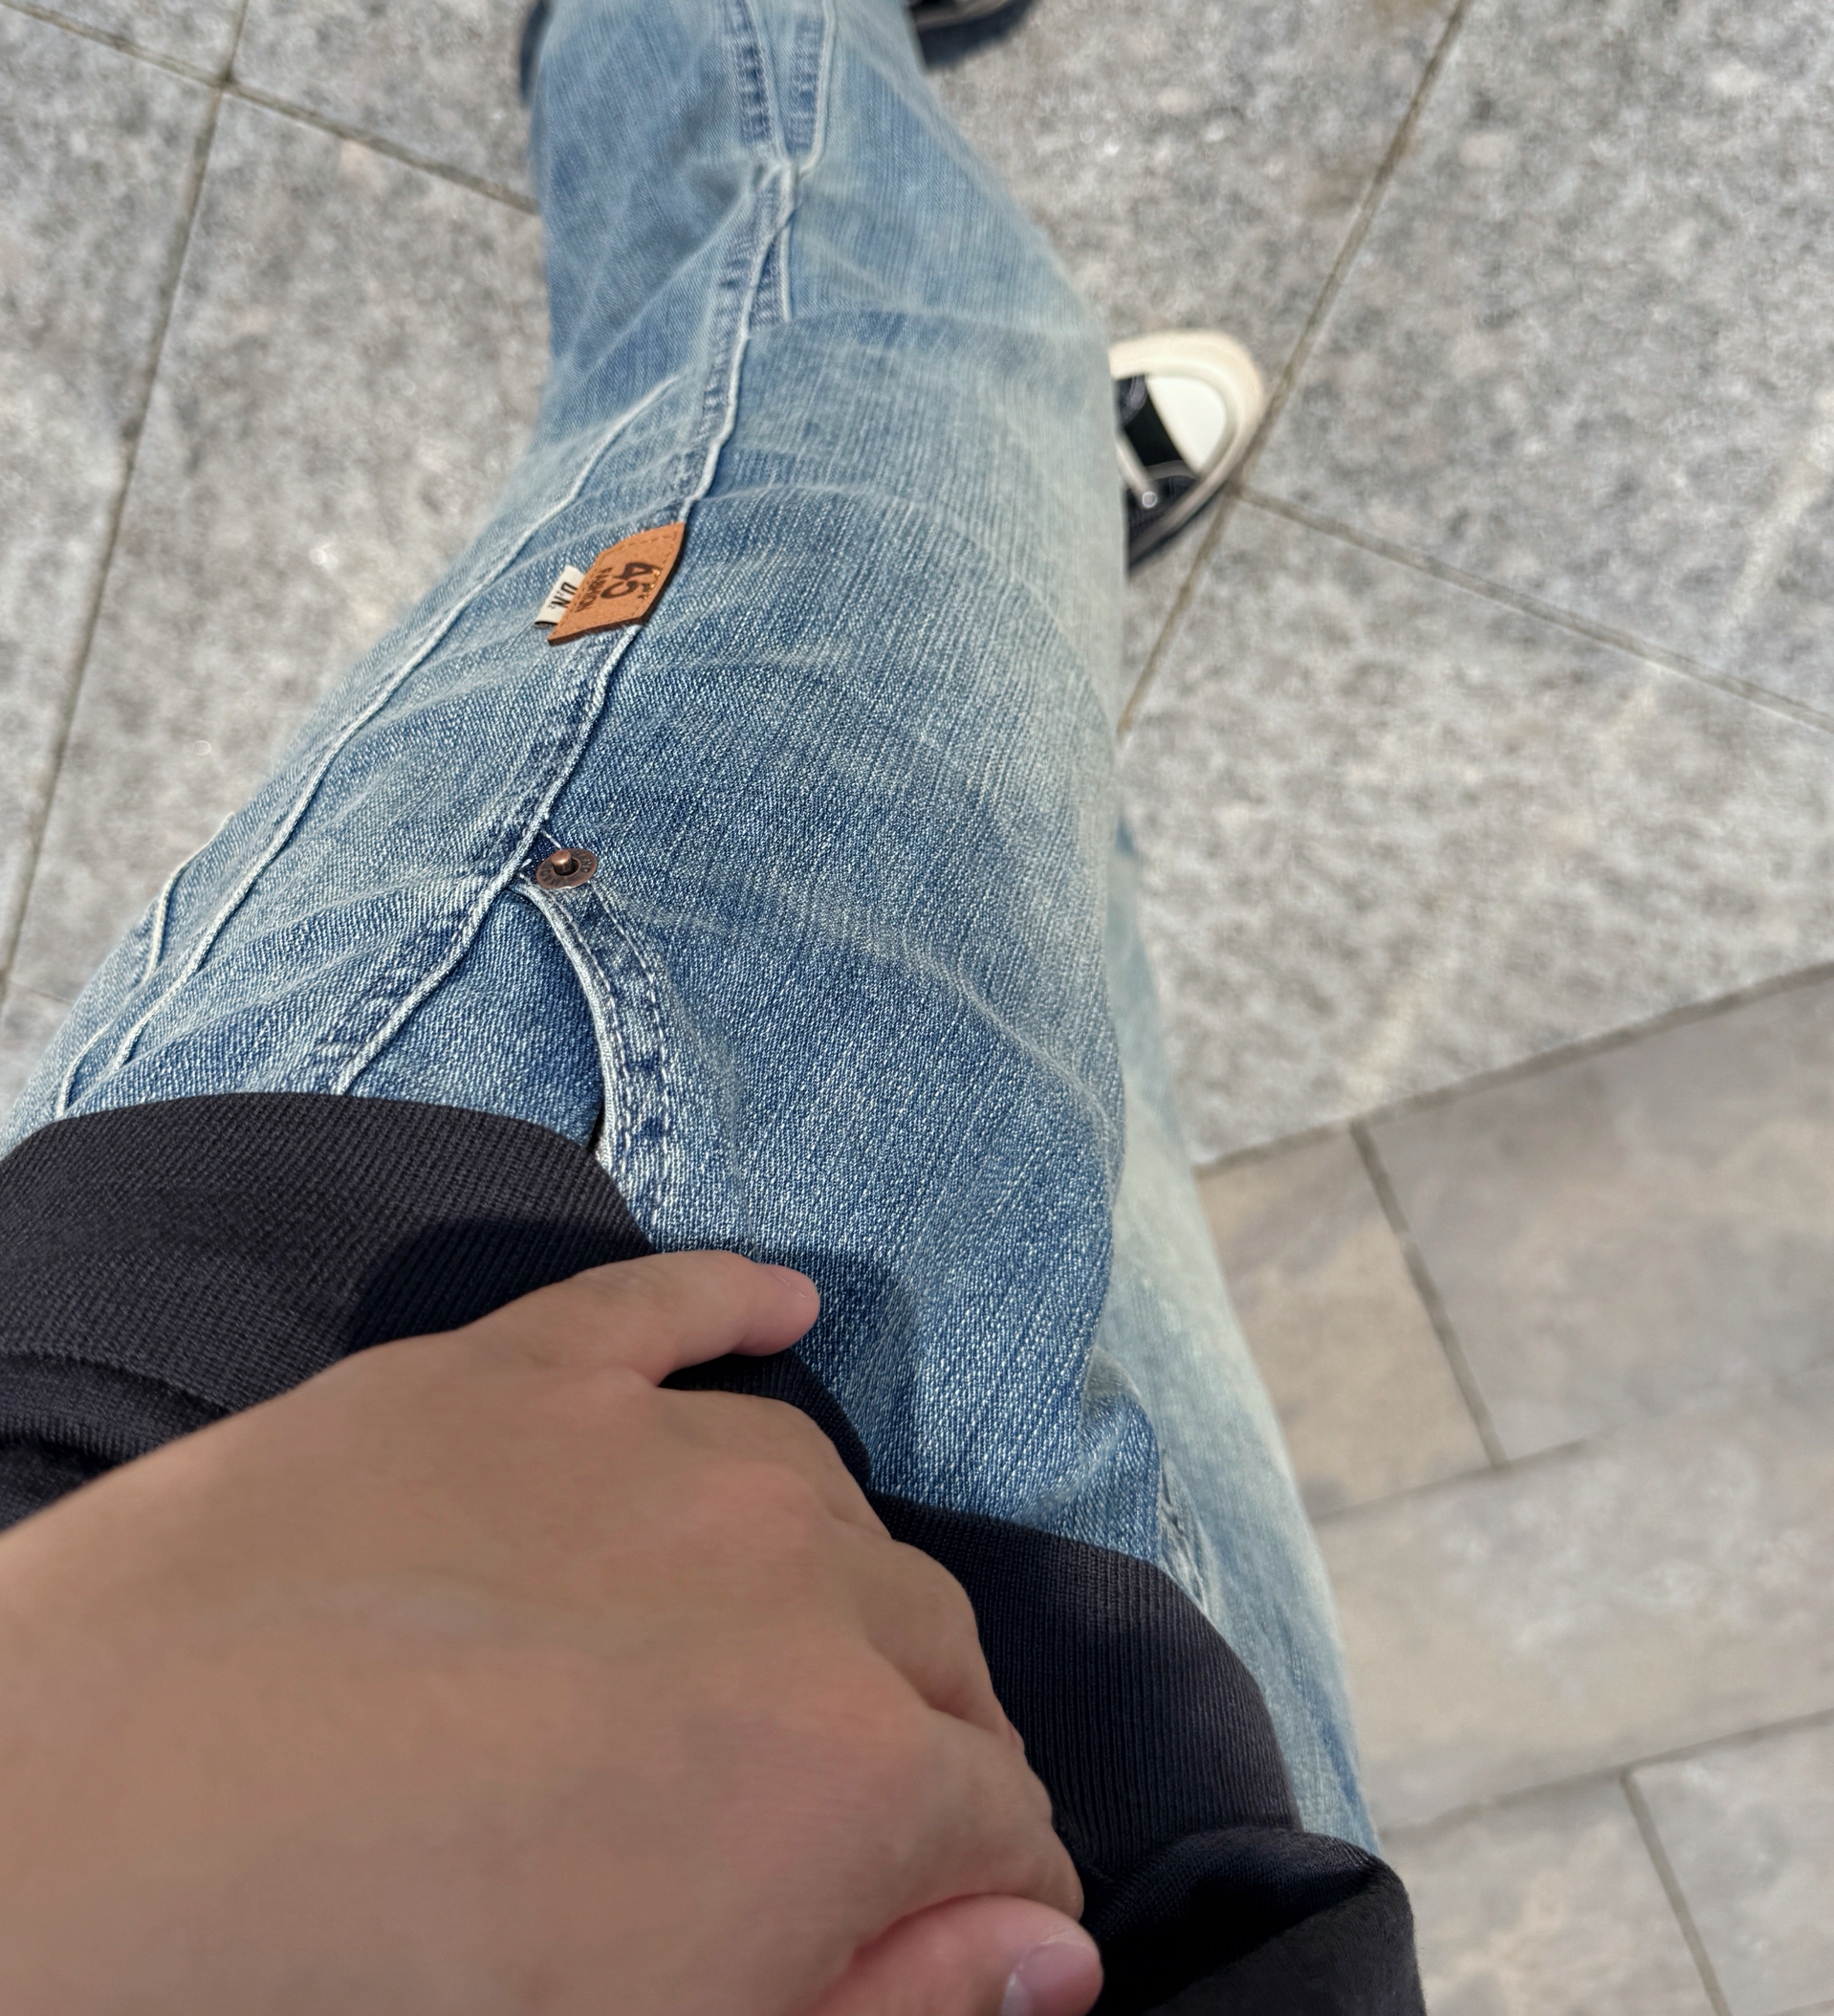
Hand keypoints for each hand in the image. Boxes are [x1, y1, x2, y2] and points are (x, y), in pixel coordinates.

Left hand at [0, 1251, 1100, 2015]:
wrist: (90, 1834)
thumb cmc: (369, 1988)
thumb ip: (889, 2005)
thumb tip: (1052, 1958)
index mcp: (851, 1772)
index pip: (1005, 1829)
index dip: (986, 1899)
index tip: (948, 1932)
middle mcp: (794, 1578)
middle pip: (937, 1655)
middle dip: (924, 1748)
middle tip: (843, 1828)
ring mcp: (650, 1452)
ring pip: (823, 1497)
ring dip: (827, 1580)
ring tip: (771, 1653)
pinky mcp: (515, 1371)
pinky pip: (672, 1303)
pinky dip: (737, 1302)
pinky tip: (782, 1308)